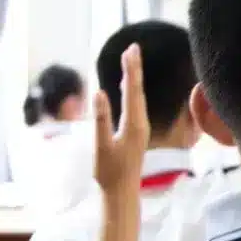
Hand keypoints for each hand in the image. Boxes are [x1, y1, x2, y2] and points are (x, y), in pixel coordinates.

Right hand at [93, 43, 148, 193]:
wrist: (122, 193)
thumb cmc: (109, 172)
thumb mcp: (101, 146)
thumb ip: (101, 119)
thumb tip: (99, 93)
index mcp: (134, 124)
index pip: (133, 91)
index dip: (131, 70)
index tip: (130, 51)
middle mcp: (141, 123)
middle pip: (137, 90)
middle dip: (134, 68)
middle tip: (132, 48)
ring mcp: (140, 128)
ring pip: (138, 97)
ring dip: (134, 78)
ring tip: (131, 60)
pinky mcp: (136, 132)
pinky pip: (136, 105)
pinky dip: (132, 91)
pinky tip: (128, 86)